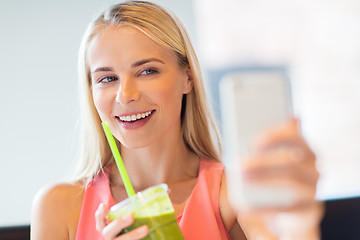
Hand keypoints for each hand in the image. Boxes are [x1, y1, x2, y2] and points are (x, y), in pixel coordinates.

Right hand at [95, 203, 148, 239]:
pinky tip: (146, 238)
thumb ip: (129, 212)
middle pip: (108, 232)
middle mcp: (109, 236)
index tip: (103, 205)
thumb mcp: (125, 220)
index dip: (100, 213)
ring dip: (133, 234)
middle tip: (131, 216)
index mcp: (106, 227)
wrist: (130, 239)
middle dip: (119, 223)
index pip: (99, 220)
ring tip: (146, 228)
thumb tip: (142, 197)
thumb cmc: (128, 229)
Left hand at [236, 118, 323, 239]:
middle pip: (292, 159)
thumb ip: (257, 151)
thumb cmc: (270, 179)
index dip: (274, 136)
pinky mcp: (309, 211)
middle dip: (264, 160)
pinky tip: (245, 209)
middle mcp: (313, 167)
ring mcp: (313, 189)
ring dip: (266, 179)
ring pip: (293, 181)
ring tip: (244, 181)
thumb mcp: (265, 163)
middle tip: (241, 164)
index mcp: (303, 149)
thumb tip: (239, 142)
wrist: (287, 213)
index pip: (294, 135)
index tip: (253, 141)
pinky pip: (289, 209)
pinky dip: (265, 209)